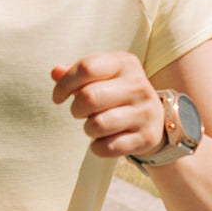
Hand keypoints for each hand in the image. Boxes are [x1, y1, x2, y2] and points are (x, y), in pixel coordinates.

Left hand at [51, 52, 165, 159]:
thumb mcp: (102, 76)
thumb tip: (56, 73)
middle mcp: (138, 85)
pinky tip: (104, 140)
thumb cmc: (118, 93)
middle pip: (89, 97)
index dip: (64, 84)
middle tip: (80, 113)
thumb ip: (78, 73)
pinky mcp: (147, 137)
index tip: (58, 97)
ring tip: (95, 125)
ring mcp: (145, 112)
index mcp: (125, 63)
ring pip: (97, 125)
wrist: (156, 118)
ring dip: (88, 129)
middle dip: (76, 109)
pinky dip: (98, 147)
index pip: (86, 68)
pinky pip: (108, 147)